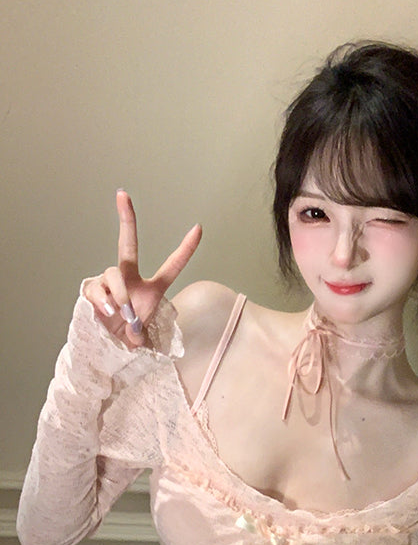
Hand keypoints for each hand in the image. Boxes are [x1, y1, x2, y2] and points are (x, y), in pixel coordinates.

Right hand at [81, 191, 201, 347]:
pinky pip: (97, 289)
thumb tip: (132, 330)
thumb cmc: (128, 339)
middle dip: (127, 219)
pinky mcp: (93, 290)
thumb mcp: (142, 340)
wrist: (106, 349)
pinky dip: (103, 300)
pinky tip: (107, 312)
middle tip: (122, 195)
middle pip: (128, 245)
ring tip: (121, 313)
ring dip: (120, 294)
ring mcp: (110, 283)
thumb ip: (141, 335)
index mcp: (152, 289)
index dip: (186, 249)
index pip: (172, 266)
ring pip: (114, 274)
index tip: (198, 228)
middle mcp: (130, 279)